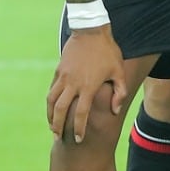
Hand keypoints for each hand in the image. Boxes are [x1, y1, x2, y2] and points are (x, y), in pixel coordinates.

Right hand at [46, 26, 128, 142]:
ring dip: (50, 115)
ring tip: (52, 126)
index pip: (80, 113)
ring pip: (51, 100)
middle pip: (59, 110)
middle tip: (58, 138)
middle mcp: (73, 83)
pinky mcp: (58, 70)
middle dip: (57, 126)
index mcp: (88, 86)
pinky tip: (52, 108)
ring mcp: (63, 76)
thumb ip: (119, 92)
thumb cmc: (108, 52)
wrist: (91, 31)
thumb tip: (115, 110)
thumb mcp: (119, 71)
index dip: (78, 128)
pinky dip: (50, 101)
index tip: (78, 139)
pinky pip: (51, 89)